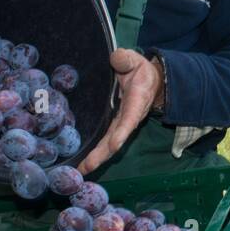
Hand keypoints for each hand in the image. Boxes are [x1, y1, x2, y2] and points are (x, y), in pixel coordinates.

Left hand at [77, 49, 162, 174]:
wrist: (149, 81)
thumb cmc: (140, 71)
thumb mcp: (134, 60)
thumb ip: (125, 59)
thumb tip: (116, 58)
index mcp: (136, 102)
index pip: (129, 118)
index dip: (122, 131)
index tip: (115, 144)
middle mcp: (129, 118)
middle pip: (116, 139)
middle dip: (102, 154)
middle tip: (86, 168)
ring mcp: (121, 124)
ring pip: (109, 144)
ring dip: (96, 158)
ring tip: (80, 171)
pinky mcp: (114, 126)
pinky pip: (104, 141)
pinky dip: (94, 153)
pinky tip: (81, 163)